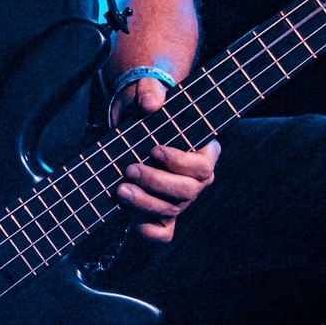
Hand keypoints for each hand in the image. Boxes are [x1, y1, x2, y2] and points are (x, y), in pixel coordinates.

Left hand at [110, 75, 217, 241]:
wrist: (131, 123)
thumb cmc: (146, 106)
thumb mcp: (147, 92)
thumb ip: (150, 92)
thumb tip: (151, 104)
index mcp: (204, 152)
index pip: (202, 166)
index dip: (179, 161)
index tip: (154, 150)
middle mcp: (196, 180)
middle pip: (187, 191)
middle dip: (156, 182)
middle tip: (129, 169)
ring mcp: (181, 199)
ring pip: (171, 209)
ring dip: (145, 203)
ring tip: (120, 190)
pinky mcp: (162, 213)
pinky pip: (164, 231)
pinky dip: (152, 232)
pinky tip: (135, 225)